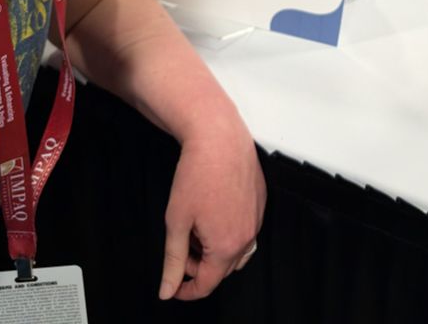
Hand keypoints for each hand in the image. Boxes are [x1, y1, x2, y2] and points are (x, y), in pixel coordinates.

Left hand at [159, 110, 266, 300]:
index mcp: (226, 246)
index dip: (186, 290)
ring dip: (216, 249)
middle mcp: (247, 235)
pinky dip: (229, 229)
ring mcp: (257, 217)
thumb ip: (172, 260)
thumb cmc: (198, 173)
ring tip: (196, 227)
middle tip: (181, 246)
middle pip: (223, 268)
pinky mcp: (260, 201)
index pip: (207, 284)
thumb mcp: (176, 221)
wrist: (218, 137)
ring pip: (236, 249)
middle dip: (199, 265)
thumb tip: (167, 289)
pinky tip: (212, 210)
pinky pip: (247, 228)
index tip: (173, 285)